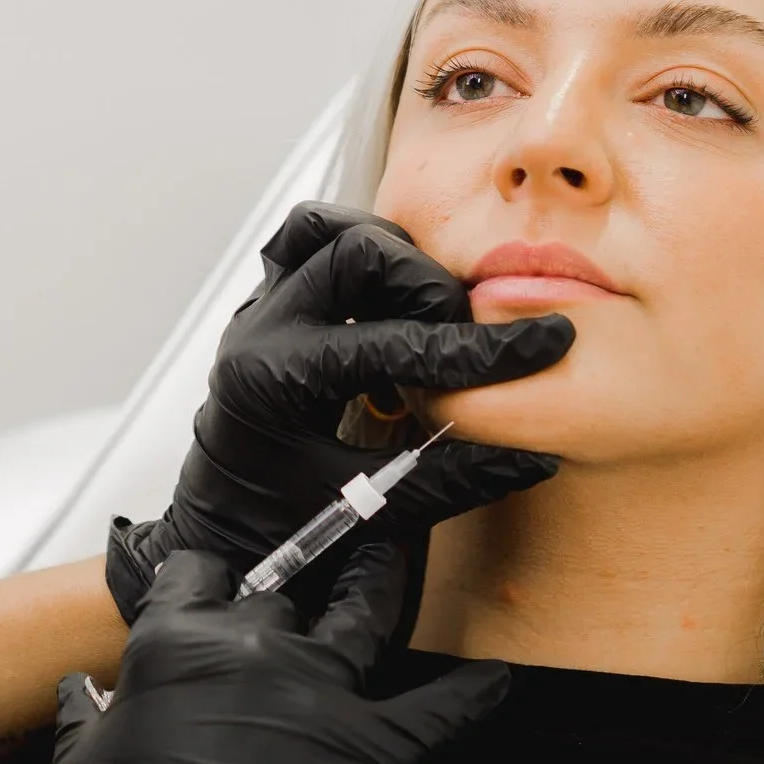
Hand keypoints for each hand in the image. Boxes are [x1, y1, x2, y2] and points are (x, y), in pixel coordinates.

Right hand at [46, 546, 505, 763]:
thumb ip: (80, 718)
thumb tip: (74, 694)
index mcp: (176, 645)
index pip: (194, 573)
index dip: (203, 580)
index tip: (209, 587)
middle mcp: (252, 650)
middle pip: (277, 593)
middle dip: (285, 596)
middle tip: (298, 590)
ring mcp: (320, 692)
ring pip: (363, 614)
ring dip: (379, 586)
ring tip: (392, 563)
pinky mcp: (375, 748)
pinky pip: (437, 711)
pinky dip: (470, 696)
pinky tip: (492, 681)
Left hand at [109, 203, 569, 618]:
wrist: (219, 535)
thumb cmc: (278, 530)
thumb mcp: (370, 513)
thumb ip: (451, 480)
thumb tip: (534, 452)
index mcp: (276, 378)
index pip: (396, 342)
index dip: (479, 349)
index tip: (545, 344)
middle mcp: (259, 329)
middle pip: (359, 254)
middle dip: (432, 288)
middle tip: (471, 334)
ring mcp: (258, 309)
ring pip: (326, 228)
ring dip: (393, 255)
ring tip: (434, 308)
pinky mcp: (267, 305)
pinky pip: (303, 241)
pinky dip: (355, 249)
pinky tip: (392, 293)